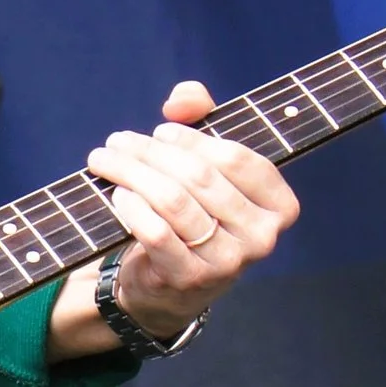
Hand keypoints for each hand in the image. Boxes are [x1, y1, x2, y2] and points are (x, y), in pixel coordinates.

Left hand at [80, 81, 295, 337]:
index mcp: (279, 206)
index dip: (193, 139)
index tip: (161, 130)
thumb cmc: (195, 215)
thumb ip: (202, 117)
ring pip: (174, 201)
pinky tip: (117, 194)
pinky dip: (132, 207)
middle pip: (199, 176)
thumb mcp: (207, 165)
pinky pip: (156, 231)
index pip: (237, 159)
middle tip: (118, 142)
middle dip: (151, 151)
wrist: (171, 287)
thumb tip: (182, 100)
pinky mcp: (189, 279)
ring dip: (132, 172)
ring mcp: (227, 262)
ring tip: (106, 160)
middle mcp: (261, 237)